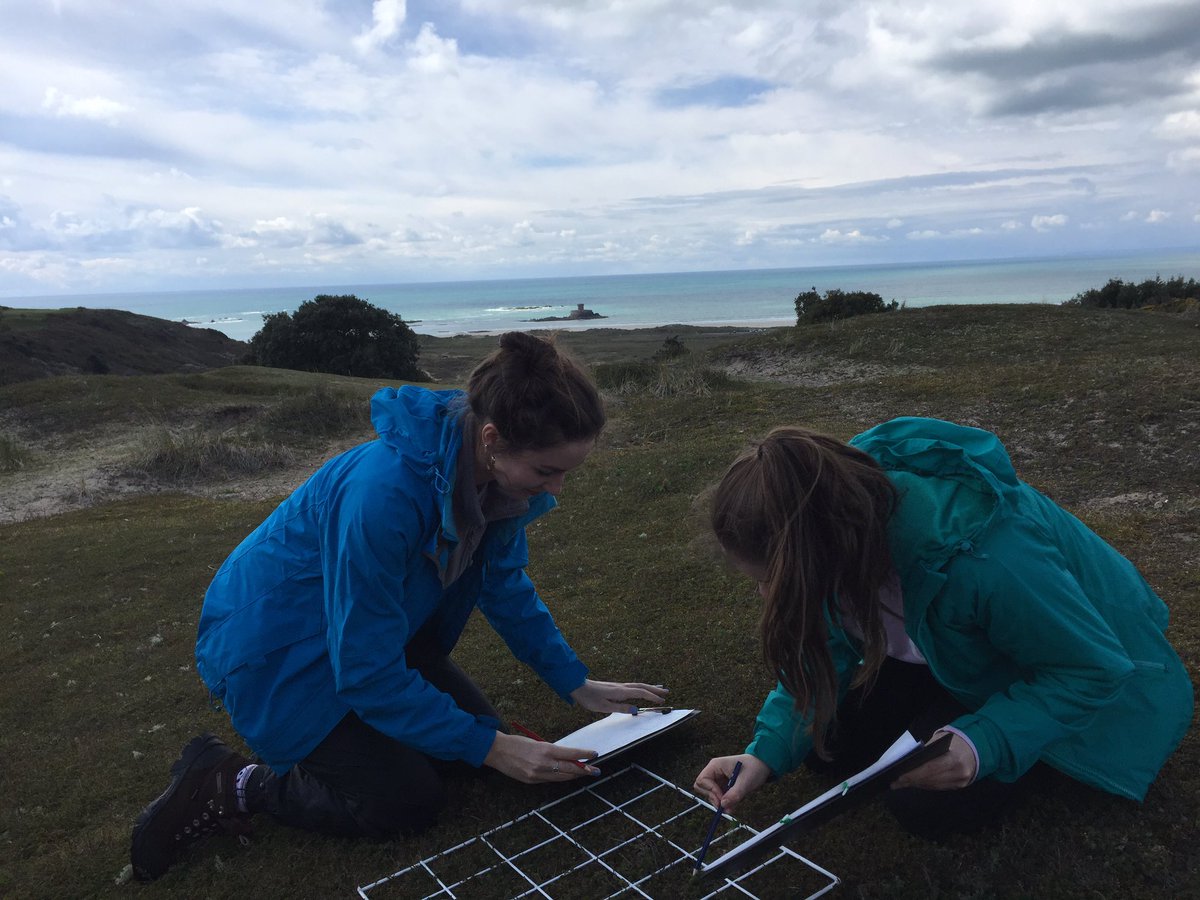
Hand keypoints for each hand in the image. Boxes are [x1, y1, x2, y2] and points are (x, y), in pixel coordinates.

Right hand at [483, 732, 599, 783]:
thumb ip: (551, 751)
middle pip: (569, 769)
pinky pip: (550, 780)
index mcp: (546, 749)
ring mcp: (537, 775)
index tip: (594, 754)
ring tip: (583, 773)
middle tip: (595, 771)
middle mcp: (543, 764)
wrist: (497, 751)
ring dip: (573, 775)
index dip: (584, 754)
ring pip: (561, 777)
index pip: (571, 754)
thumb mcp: (537, 743)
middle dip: (584, 770)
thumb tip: (565, 757)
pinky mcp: (532, 781)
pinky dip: (559, 777)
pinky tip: (565, 776)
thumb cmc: (517, 742)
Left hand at [569, 679, 669, 714]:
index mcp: (621, 692)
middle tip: (666, 692)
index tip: (662, 700)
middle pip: (641, 687)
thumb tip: (635, 709)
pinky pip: (632, 687)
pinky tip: (641, 690)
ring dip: (649, 687)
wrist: (579, 687)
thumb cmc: (590, 698)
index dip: (652, 696)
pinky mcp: (615, 688)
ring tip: (658, 689)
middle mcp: (621, 687)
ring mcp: (619, 686)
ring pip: (637, 685)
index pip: (640, 693)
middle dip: (654, 690)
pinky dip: (641, 688)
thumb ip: (620, 708)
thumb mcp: (604, 707)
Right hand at [694, 754, 770, 811]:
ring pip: (709, 794)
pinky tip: (733, 804)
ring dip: (719, 802)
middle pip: (702, 787)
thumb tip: (723, 805)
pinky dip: (724, 803)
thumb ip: (735, 794)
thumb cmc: (754, 768)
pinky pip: (718, 797)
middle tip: (724, 806)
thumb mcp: (746, 782)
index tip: (722, 799)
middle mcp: (714, 772)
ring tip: (732, 806)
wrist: (763, 765)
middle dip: (712, 798)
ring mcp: (718, 779)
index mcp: (716, 766)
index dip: (710, 791)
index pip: (702, 780)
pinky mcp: (723, 786)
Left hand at [891, 730, 976, 790]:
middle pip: (931, 779)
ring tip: (901, 784)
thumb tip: (908, 762)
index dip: (914, 774)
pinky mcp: (959, 786)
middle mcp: (959, 773)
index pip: (930, 768)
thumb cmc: (955, 741)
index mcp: (955, 758)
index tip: (900, 776)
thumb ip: (927, 751)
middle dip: (911, 781)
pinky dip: (926, 785)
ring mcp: (960, 782)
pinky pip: (939, 787)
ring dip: (917, 784)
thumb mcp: (940, 740)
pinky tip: (915, 783)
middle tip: (896, 783)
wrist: (977, 748)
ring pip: (934, 785)